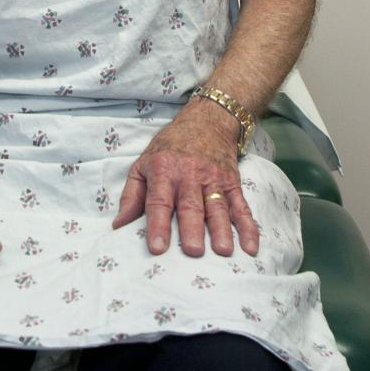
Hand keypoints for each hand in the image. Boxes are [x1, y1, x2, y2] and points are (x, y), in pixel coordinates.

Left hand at [112, 103, 258, 258]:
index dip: (157, 224)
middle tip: (192, 251)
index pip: (159, 201)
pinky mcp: (232, 182)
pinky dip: (248, 226)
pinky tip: (250, 246)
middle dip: (192, 229)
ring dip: (222, 230)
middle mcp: (190, 175)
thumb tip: (119, 226)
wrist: (208, 119)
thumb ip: (131, 195)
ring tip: (223, 252)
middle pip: (191, 205)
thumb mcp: (144, 163)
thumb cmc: (170, 147)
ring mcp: (214, 178)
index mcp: (164, 171)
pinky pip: (241, 206)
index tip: (157, 248)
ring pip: (218, 207)